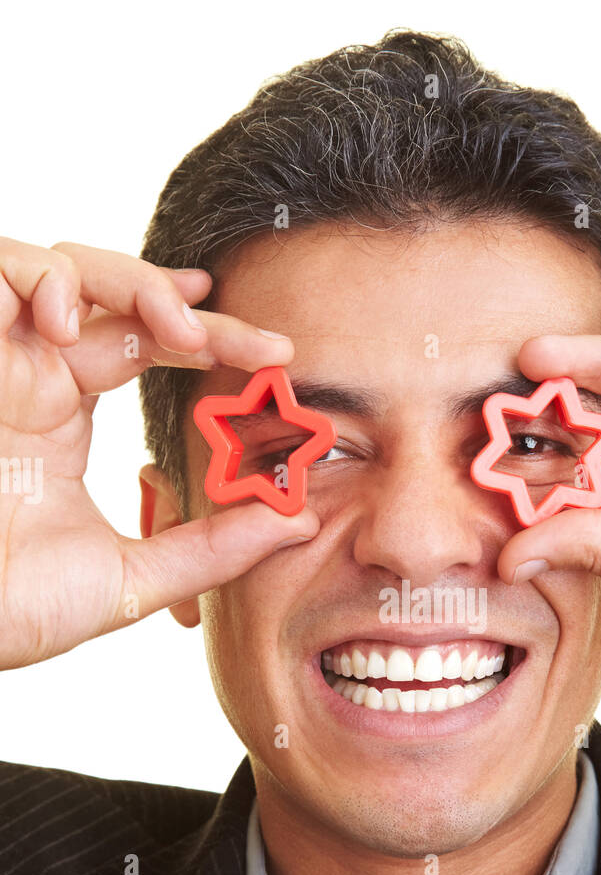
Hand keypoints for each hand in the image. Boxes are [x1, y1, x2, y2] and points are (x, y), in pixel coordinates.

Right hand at [0, 238, 318, 668]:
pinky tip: (72, 326)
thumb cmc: (15, 609)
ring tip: (177, 331)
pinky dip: (41, 277)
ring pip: (61, 265)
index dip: (213, 335)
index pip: (148, 343)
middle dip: (182, 300)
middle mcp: (29, 374)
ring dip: (128, 279)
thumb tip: (299, 521)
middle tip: (246, 342)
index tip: (280, 355)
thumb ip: (212, 549)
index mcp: (62, 412)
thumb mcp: (132, 578)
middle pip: (111, 291)